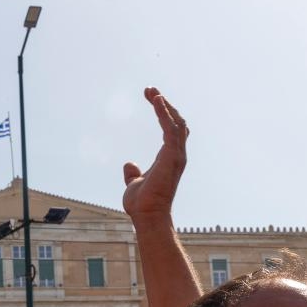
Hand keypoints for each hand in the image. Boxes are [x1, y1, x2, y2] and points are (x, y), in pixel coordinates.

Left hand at [122, 87, 188, 223]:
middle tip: (150, 89)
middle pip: (177, 121)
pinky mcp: (173, 156)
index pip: (171, 128)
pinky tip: (156, 101)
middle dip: (165, 104)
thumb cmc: (142, 204)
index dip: (163, 111)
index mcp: (168, 157)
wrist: (147, 216)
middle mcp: (176, 154)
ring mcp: (177, 155)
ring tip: (152, 91)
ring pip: (177, 122)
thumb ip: (133, 173)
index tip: (150, 96)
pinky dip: (164, 113)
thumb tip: (129, 164)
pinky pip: (171, 128)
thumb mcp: (134, 183)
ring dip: (165, 105)